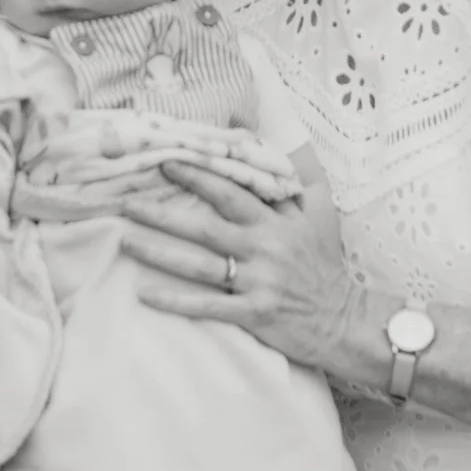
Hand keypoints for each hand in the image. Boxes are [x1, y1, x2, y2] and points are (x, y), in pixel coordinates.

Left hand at [120, 163, 364, 370]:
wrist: (344, 319)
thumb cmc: (324, 267)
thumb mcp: (318, 218)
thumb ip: (295, 187)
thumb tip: (278, 152)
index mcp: (275, 223)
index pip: (230, 193)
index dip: (197, 176)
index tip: (165, 163)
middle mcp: (264, 248)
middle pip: (205, 227)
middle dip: (164, 214)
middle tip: (126, 203)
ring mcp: (258, 282)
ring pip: (200, 266)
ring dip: (160, 254)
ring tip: (126, 243)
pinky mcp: (255, 314)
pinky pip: (208, 306)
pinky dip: (176, 301)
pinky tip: (146, 294)